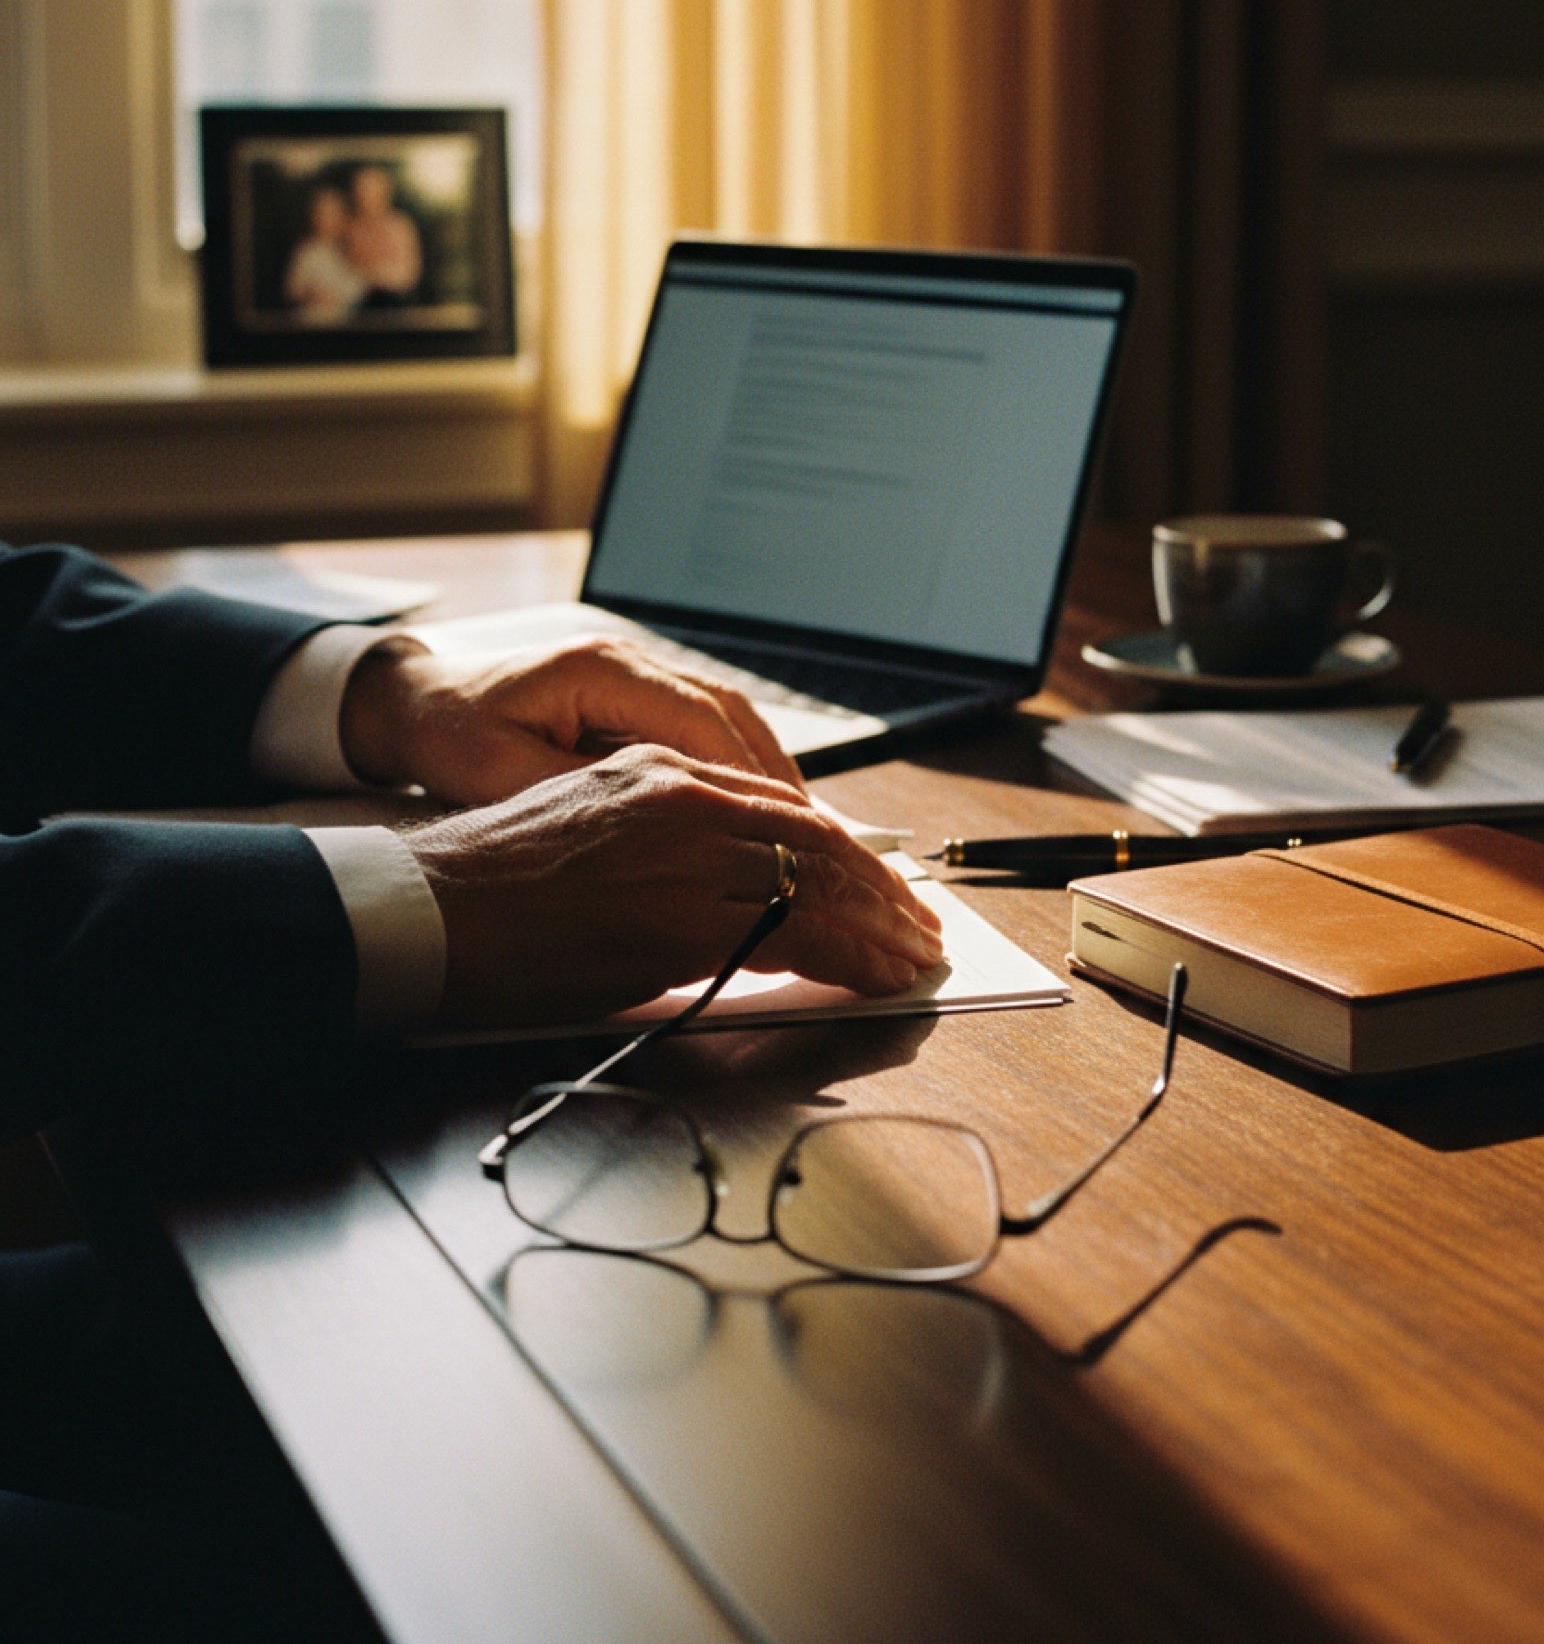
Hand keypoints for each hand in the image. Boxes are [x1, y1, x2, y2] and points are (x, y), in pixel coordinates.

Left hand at [340, 633, 805, 805]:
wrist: (419, 702)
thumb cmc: (451, 735)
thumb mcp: (502, 775)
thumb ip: (576, 795)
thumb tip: (655, 829)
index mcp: (600, 669)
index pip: (698, 721)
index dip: (747, 779)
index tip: (784, 830)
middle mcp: (631, 660)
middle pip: (732, 713)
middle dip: (778, 779)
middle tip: (818, 841)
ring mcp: (639, 671)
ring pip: (732, 716)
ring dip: (768, 772)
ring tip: (806, 832)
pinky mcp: (639, 694)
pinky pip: (709, 725)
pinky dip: (741, 767)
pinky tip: (761, 812)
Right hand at [407, 745, 944, 1029]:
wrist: (424, 913)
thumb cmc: (489, 897)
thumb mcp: (589, 840)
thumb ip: (663, 855)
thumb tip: (727, 906)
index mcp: (654, 770)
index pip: (779, 806)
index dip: (843, 851)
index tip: (877, 885)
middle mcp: (678, 793)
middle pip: (814, 837)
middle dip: (880, 890)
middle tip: (917, 926)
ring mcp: (683, 846)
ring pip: (817, 881)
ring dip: (880, 927)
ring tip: (913, 957)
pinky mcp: (680, 909)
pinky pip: (796, 929)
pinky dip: (852, 954)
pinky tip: (878, 975)